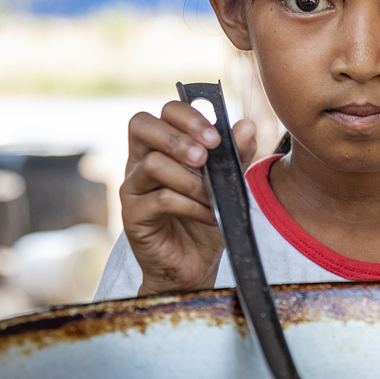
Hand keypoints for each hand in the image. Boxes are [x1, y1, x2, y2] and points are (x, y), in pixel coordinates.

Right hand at [120, 99, 257, 294]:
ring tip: (211, 197)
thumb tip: (246, 125)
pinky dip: (190, 205)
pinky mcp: (133, 216)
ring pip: (153, 164)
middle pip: (141, 125)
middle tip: (206, 157)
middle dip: (179, 137)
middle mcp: (140, 162)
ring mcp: (133, 188)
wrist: (195, 265)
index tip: (215, 137)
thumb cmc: (205, 219)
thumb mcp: (227, 184)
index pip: (163, 113)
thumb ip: (235, 156)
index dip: (187, 117)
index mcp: (161, 147)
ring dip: (191, 179)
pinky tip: (207, 215)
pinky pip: (159, 199)